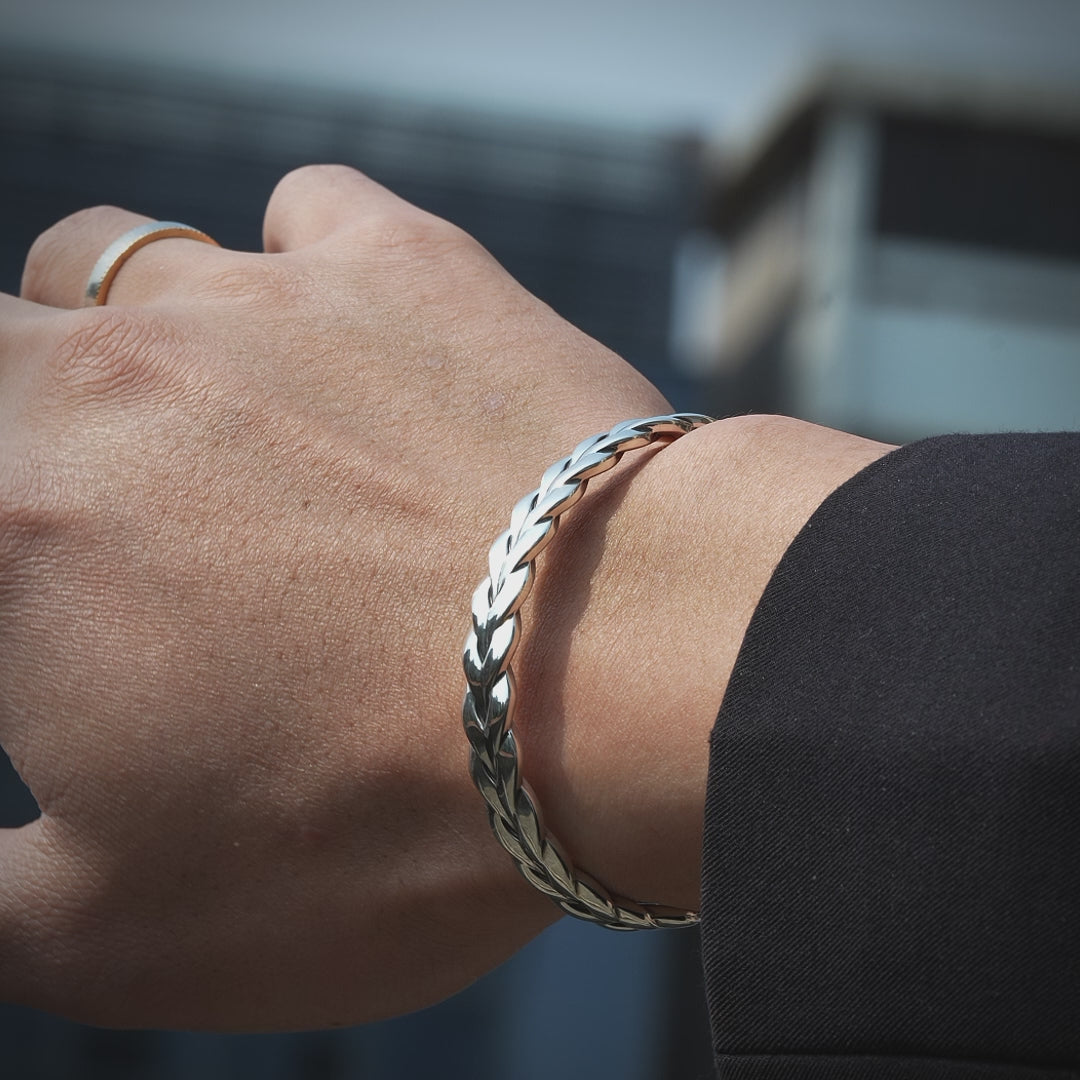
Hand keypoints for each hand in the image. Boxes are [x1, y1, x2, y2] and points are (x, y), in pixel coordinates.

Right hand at [0, 165, 668, 1028]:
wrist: (621, 682)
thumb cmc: (374, 819)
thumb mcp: (125, 934)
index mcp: (13, 519)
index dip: (13, 546)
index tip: (63, 609)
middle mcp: (114, 374)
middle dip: (19, 423)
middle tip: (98, 516)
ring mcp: (268, 299)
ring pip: (116, 256)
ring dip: (126, 330)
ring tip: (205, 426)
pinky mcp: (408, 266)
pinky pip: (308, 210)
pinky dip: (300, 257)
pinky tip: (341, 329)